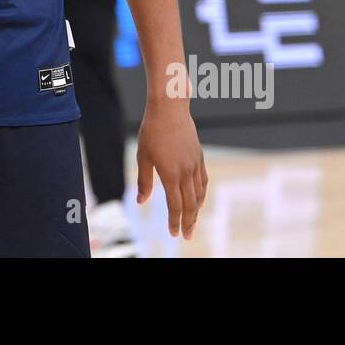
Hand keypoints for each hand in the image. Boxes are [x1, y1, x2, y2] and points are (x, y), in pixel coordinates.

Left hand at [136, 99, 207, 238]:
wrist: (169, 109)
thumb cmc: (152, 131)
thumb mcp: (143, 156)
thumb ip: (144, 181)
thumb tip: (141, 201)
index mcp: (170, 174)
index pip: (175, 205)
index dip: (175, 221)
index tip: (175, 234)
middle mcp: (186, 172)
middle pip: (190, 204)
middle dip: (189, 222)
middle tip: (187, 235)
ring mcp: (195, 164)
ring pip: (199, 194)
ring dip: (197, 210)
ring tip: (193, 221)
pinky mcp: (199, 156)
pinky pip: (203, 180)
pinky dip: (202, 193)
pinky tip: (199, 198)